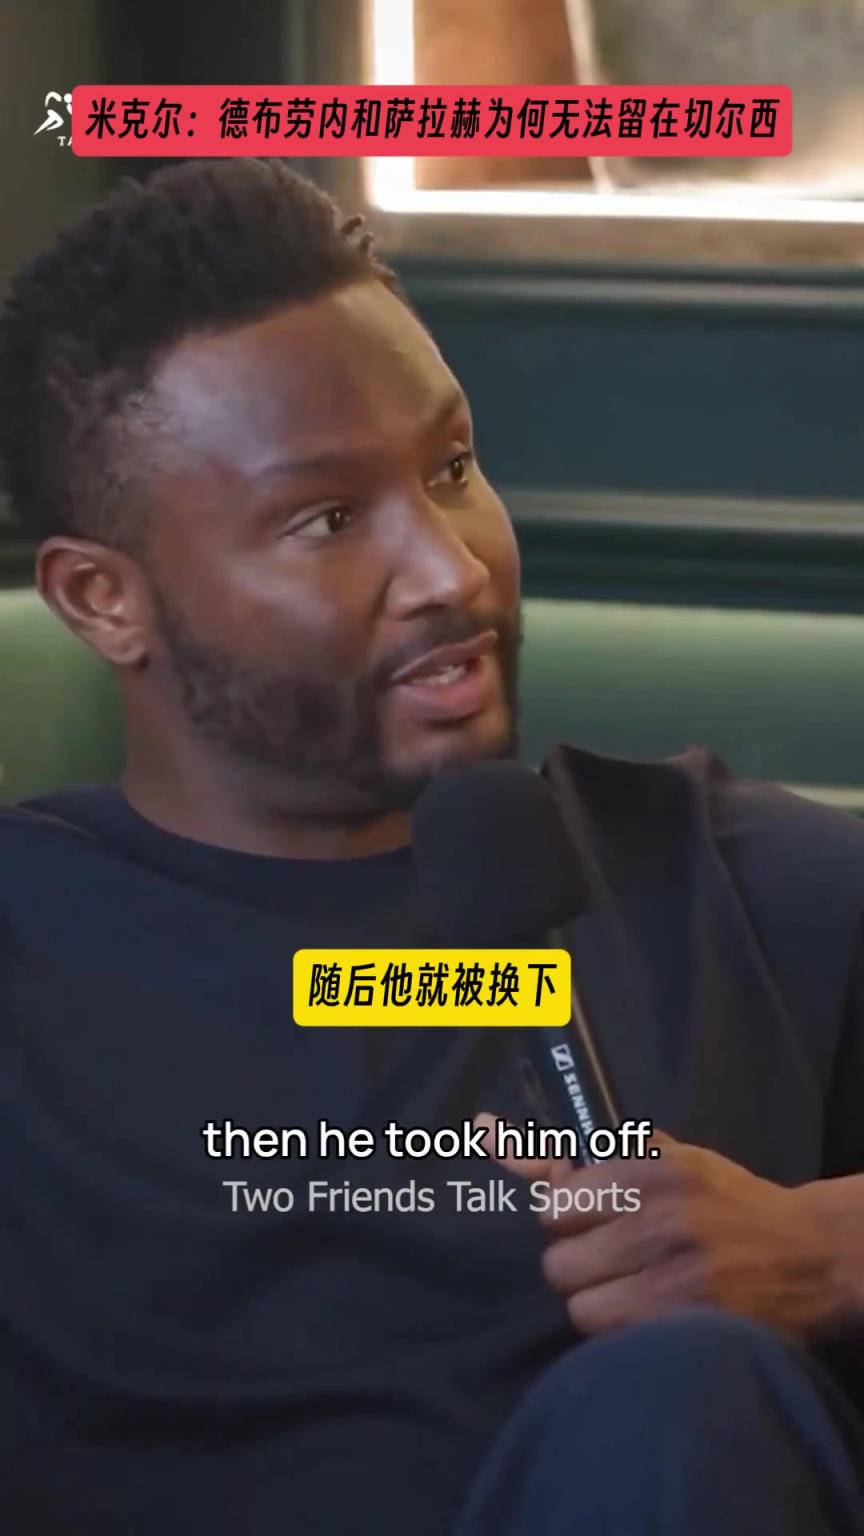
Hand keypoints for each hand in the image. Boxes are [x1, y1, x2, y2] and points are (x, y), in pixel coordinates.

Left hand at [475, 1114, 842, 1340]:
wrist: (810, 1253)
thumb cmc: (723, 1202)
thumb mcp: (666, 1160)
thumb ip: (587, 1157)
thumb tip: (488, 1134)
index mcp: (650, 1168)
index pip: (557, 1203)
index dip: (566, 1218)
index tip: (584, 1222)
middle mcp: (660, 1217)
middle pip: (558, 1261)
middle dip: (576, 1265)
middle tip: (607, 1263)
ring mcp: (677, 1276)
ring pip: (581, 1308)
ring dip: (597, 1306)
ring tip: (629, 1296)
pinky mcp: (689, 1327)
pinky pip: (613, 1343)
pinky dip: (622, 1338)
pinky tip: (649, 1321)